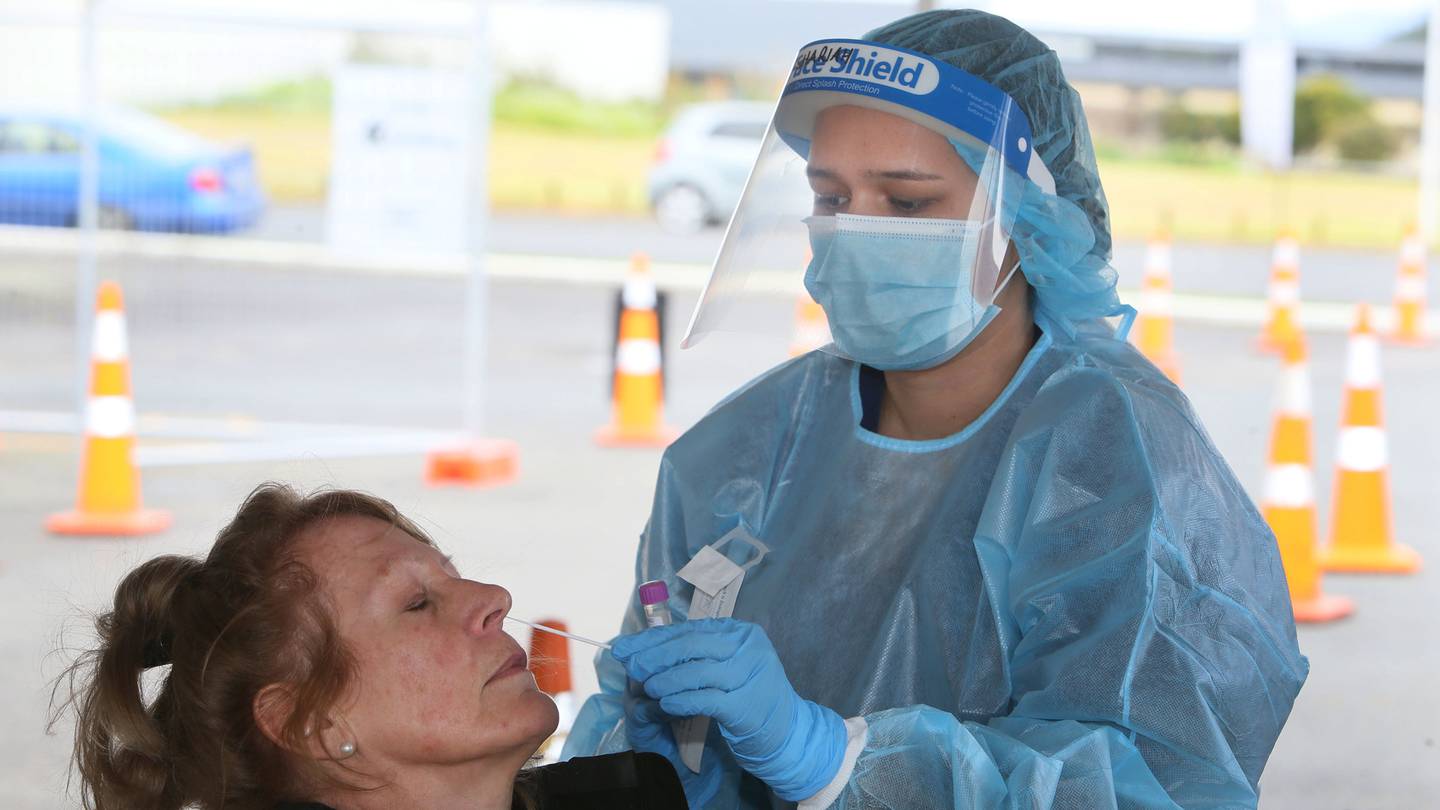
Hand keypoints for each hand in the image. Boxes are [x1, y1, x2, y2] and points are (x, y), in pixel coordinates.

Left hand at [612, 618, 846, 800]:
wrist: (788, 733)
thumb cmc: (751, 697)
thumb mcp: (728, 667)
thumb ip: (697, 656)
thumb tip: (647, 650)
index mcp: (741, 633)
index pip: (690, 630)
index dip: (654, 638)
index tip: (625, 647)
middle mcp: (749, 648)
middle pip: (691, 645)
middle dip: (654, 656)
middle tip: (630, 666)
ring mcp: (751, 675)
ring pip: (697, 671)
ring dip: (665, 679)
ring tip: (646, 687)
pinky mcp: (747, 705)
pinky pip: (706, 699)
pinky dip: (681, 700)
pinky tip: (664, 705)